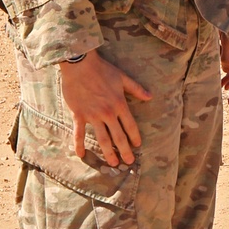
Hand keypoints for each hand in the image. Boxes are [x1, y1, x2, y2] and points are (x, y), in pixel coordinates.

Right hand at [59, 50, 151, 166]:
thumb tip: (150, 96)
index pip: (130, 126)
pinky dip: (79, 145)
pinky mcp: (79, 115)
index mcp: (120, 104)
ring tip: (112, 163)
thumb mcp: (123, 77)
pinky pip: (79, 133)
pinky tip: (82, 155)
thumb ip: (136, 89)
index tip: (138, 145)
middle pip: (118, 136)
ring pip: (102, 138)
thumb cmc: (102, 69)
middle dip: (125, 151)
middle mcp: (108, 113)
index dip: (135, 137)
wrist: (79, 64)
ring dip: (108, 152)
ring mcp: (93, 115)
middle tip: (129, 162)